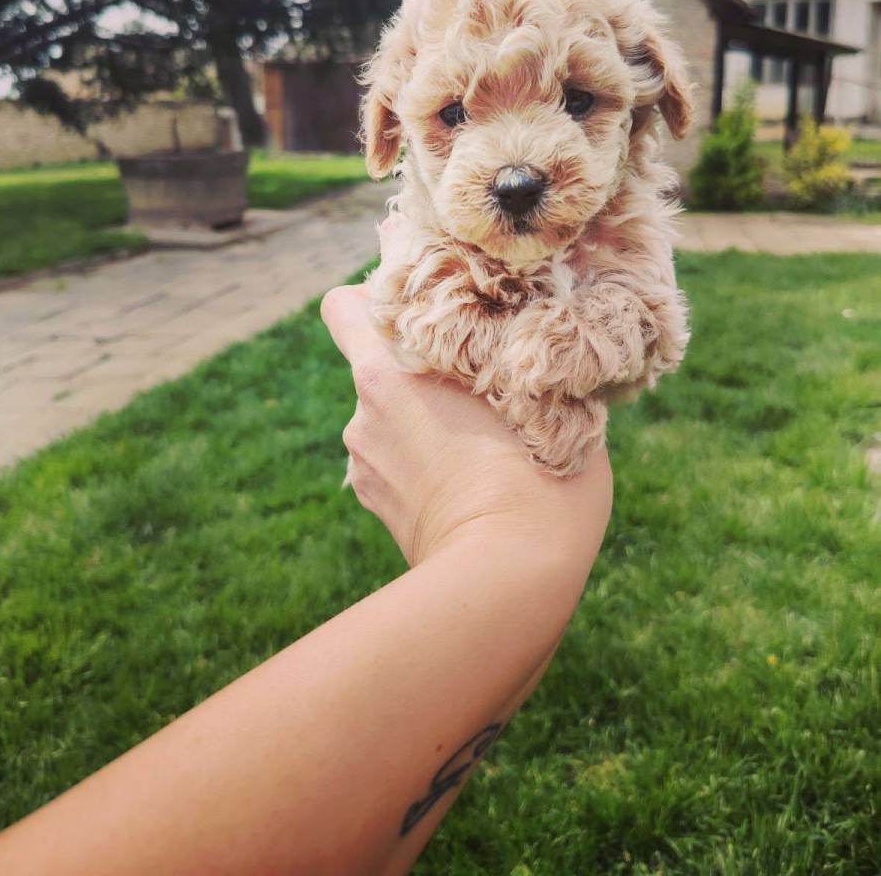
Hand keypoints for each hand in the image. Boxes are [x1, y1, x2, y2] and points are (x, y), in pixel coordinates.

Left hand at [321, 278, 611, 571]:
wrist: (512, 580)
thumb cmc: (538, 478)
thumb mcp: (534, 395)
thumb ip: (505, 359)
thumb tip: (523, 341)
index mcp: (387, 373)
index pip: (343, 307)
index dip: (373, 300)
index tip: (422, 311)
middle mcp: (363, 414)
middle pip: (376, 361)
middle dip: (416, 363)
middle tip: (478, 379)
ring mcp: (364, 463)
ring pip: (388, 413)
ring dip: (420, 415)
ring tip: (482, 439)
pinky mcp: (375, 502)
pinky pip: (393, 457)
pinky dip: (419, 458)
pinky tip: (468, 478)